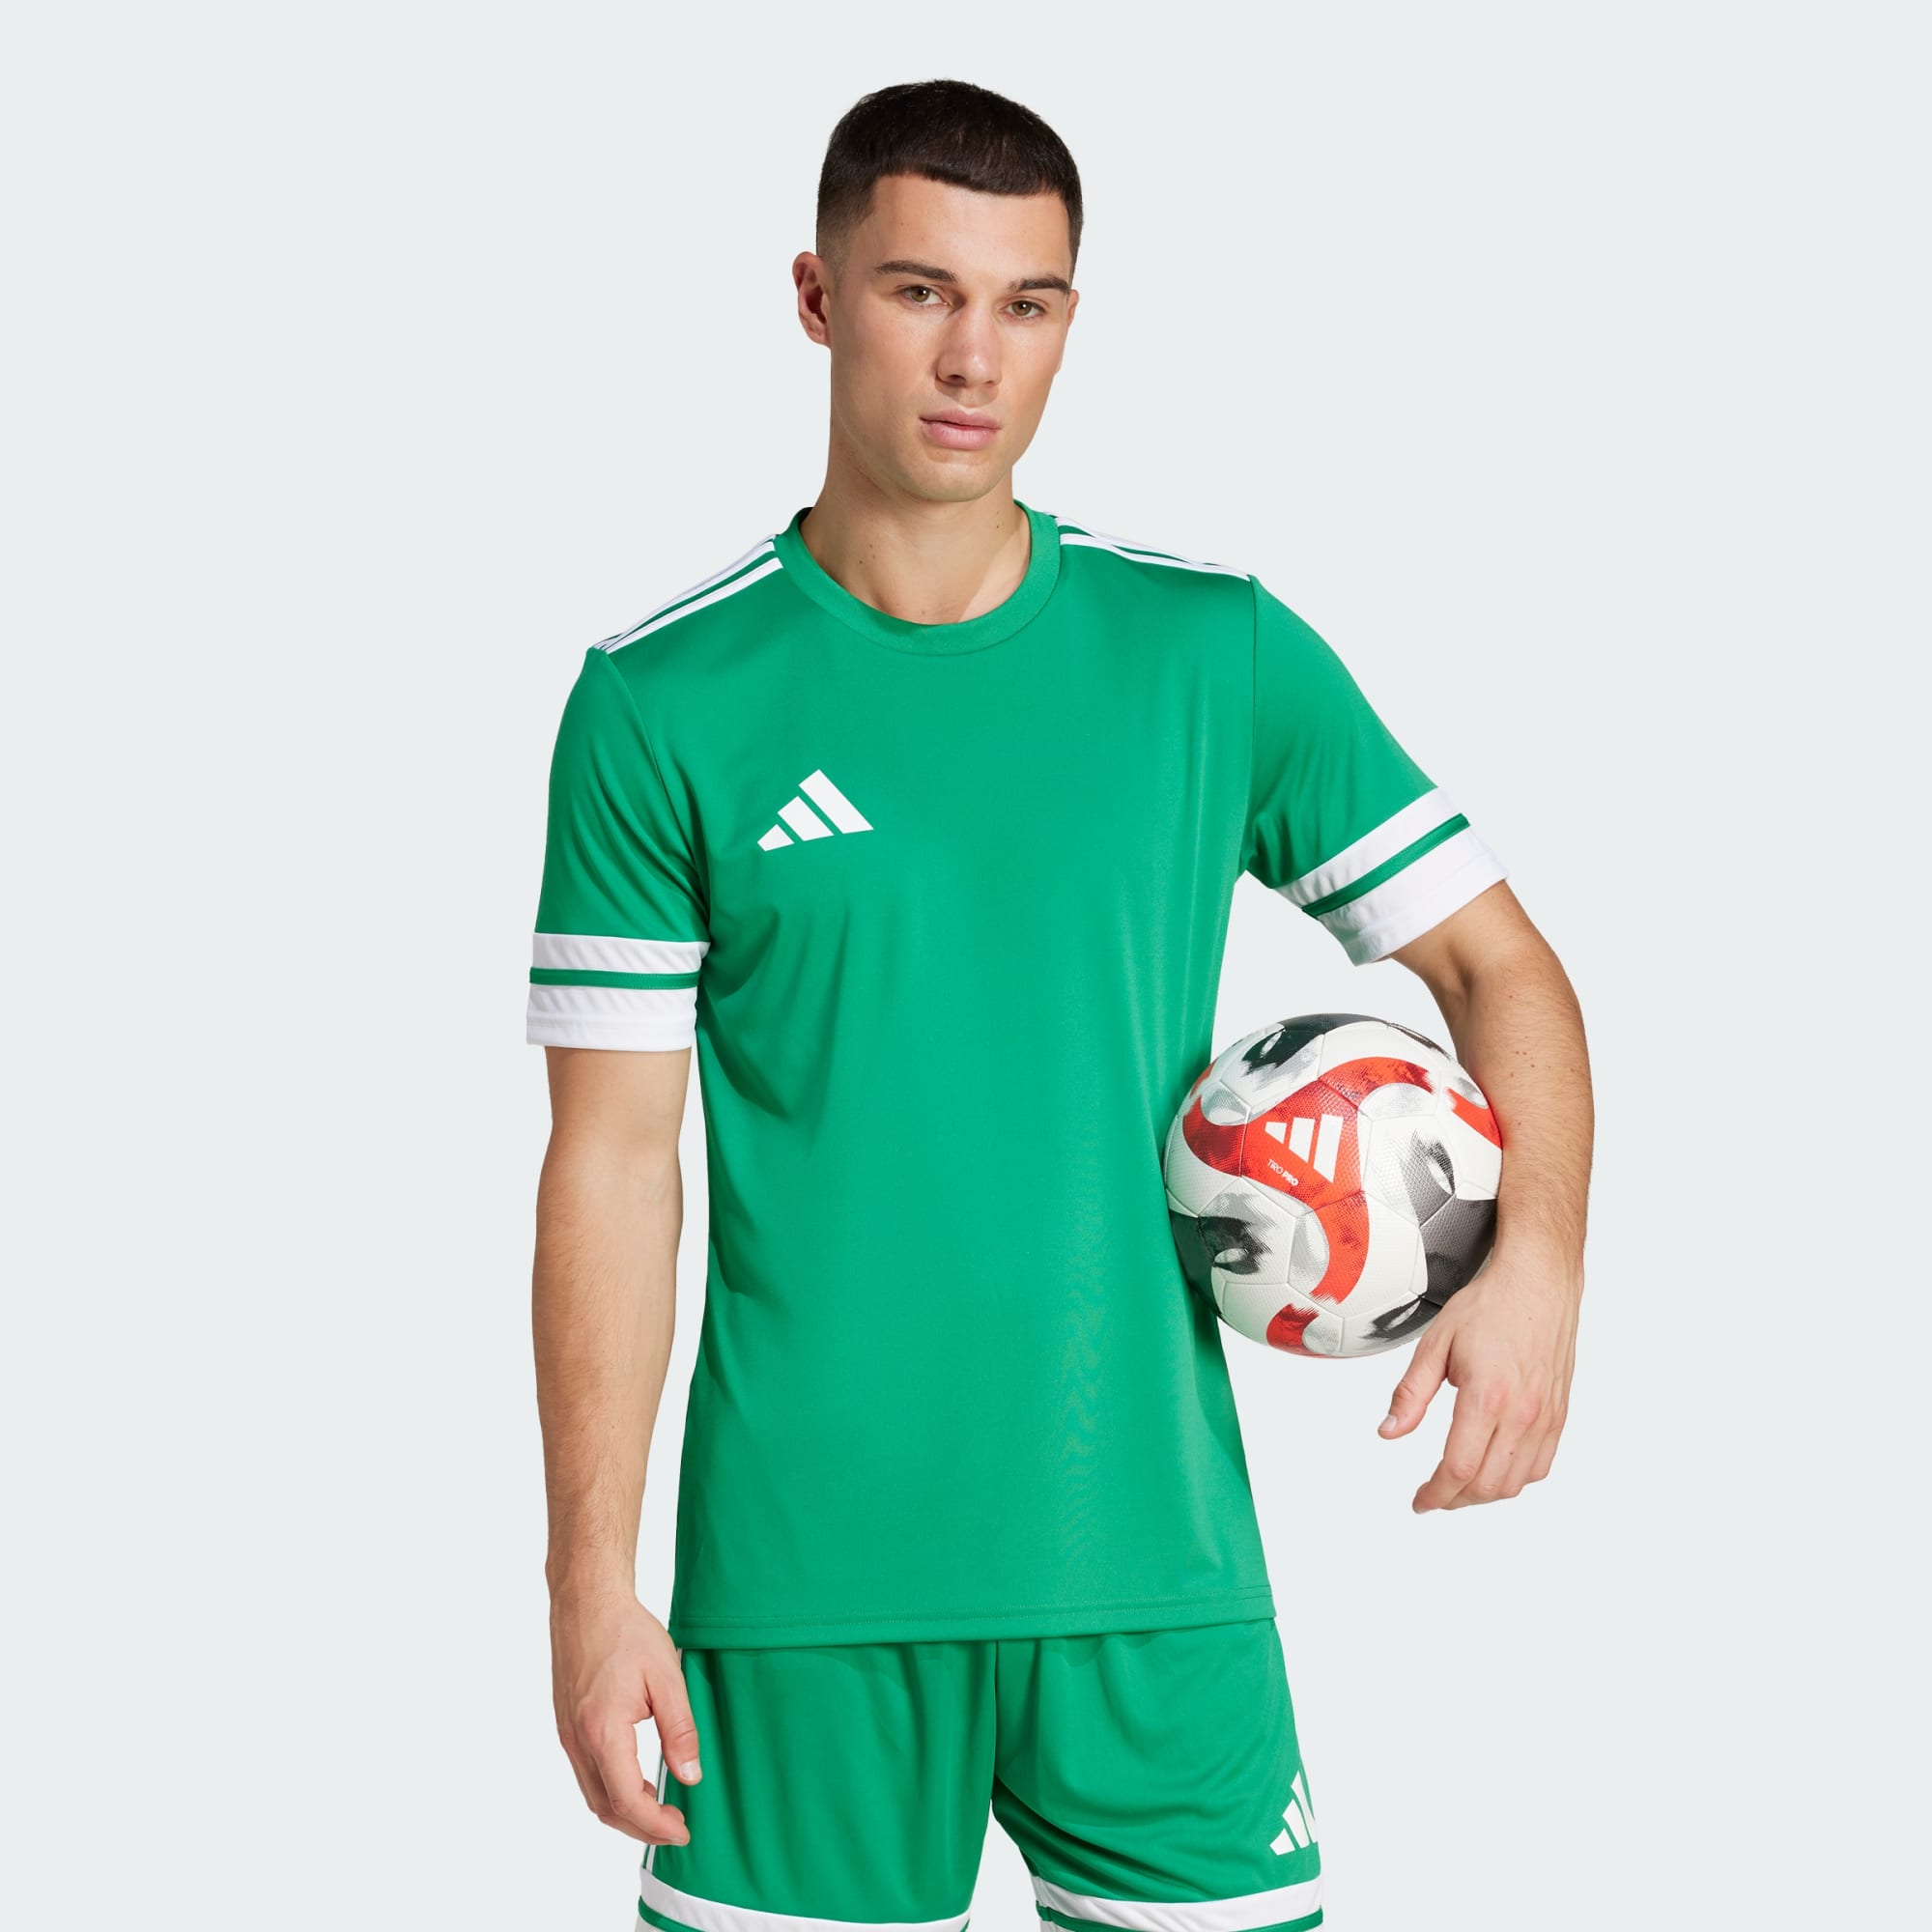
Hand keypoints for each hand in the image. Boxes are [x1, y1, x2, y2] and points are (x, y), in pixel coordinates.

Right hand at [551, 1589, 700, 1843]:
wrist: (588, 1602)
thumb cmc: (626, 1633)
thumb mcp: (667, 1677)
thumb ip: (680, 1730)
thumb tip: (690, 1776)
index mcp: (603, 1732)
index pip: (627, 1801)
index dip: (655, 1824)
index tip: (682, 1829)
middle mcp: (578, 1741)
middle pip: (605, 1807)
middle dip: (640, 1827)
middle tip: (675, 1826)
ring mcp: (568, 1735)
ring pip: (593, 1794)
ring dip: (624, 1810)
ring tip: (659, 1807)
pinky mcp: (566, 1726)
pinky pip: (586, 1773)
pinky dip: (610, 1789)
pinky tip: (636, 1779)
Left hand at [1376, 1244, 1580, 1510]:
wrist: (1538, 1282)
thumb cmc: (1491, 1305)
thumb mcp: (1435, 1344)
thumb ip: (1411, 1394)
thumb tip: (1390, 1431)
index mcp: (1487, 1396)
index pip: (1459, 1468)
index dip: (1436, 1494)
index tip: (1421, 1500)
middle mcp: (1522, 1412)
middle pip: (1487, 1484)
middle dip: (1455, 1498)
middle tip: (1433, 1494)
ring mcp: (1546, 1416)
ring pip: (1516, 1482)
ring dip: (1484, 1494)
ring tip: (1459, 1486)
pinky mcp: (1559, 1413)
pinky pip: (1540, 1465)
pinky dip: (1515, 1479)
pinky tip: (1494, 1468)